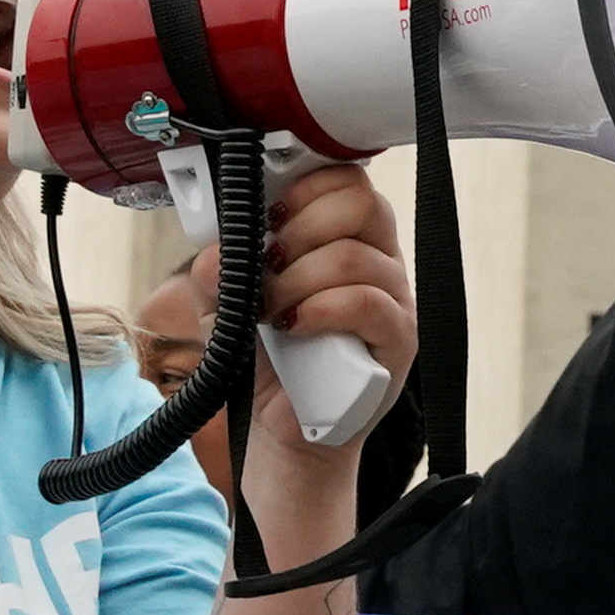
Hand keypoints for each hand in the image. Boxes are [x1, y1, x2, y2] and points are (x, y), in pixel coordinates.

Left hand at [243, 160, 411, 543]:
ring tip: (271, 308)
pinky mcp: (398, 342)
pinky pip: (367, 305)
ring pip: (354, 257)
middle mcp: (381, 262)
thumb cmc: (274, 363)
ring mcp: (395, 301)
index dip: (308, 185)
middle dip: (300, 227)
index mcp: (349, 239)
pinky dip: (320, 309)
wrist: (290, 434)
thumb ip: (222, 273)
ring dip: (297, 277)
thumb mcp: (235, 306)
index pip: (350, 180)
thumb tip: (216, 251)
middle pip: (362, 203)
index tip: (269, 212)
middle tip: (268, 262)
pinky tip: (292, 325)